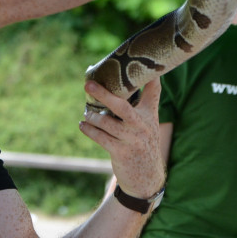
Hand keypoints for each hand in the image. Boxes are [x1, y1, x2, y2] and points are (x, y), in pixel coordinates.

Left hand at [79, 78, 163, 200]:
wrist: (147, 178)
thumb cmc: (144, 144)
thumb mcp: (150, 123)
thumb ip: (147, 101)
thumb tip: (145, 78)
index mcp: (149, 115)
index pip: (153, 92)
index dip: (149, 77)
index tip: (140, 60)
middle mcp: (141, 126)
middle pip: (121, 106)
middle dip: (103, 94)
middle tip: (87, 85)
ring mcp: (131, 140)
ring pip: (105, 123)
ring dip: (91, 116)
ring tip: (86, 112)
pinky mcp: (120, 153)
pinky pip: (100, 138)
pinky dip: (89, 130)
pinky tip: (83, 125)